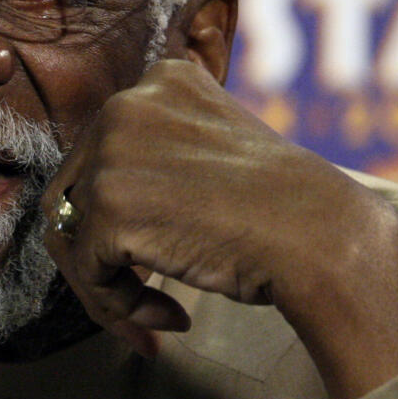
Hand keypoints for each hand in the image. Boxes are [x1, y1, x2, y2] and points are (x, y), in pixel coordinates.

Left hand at [41, 60, 397, 398]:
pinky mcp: (108, 207)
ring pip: (73, 237)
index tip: (157, 255)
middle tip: (148, 300)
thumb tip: (91, 209)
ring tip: (156, 318)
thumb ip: (161, 156)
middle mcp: (125, 104)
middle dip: (103, 254)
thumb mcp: (217, 149)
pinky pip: (87, 272)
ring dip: (111, 288)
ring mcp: (111, 154)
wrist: (324, 236)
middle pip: (74, 195)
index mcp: (159, 81)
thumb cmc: (285, 210)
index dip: (119, 214)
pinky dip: (118, 307)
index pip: (104, 154)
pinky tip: (170, 317)